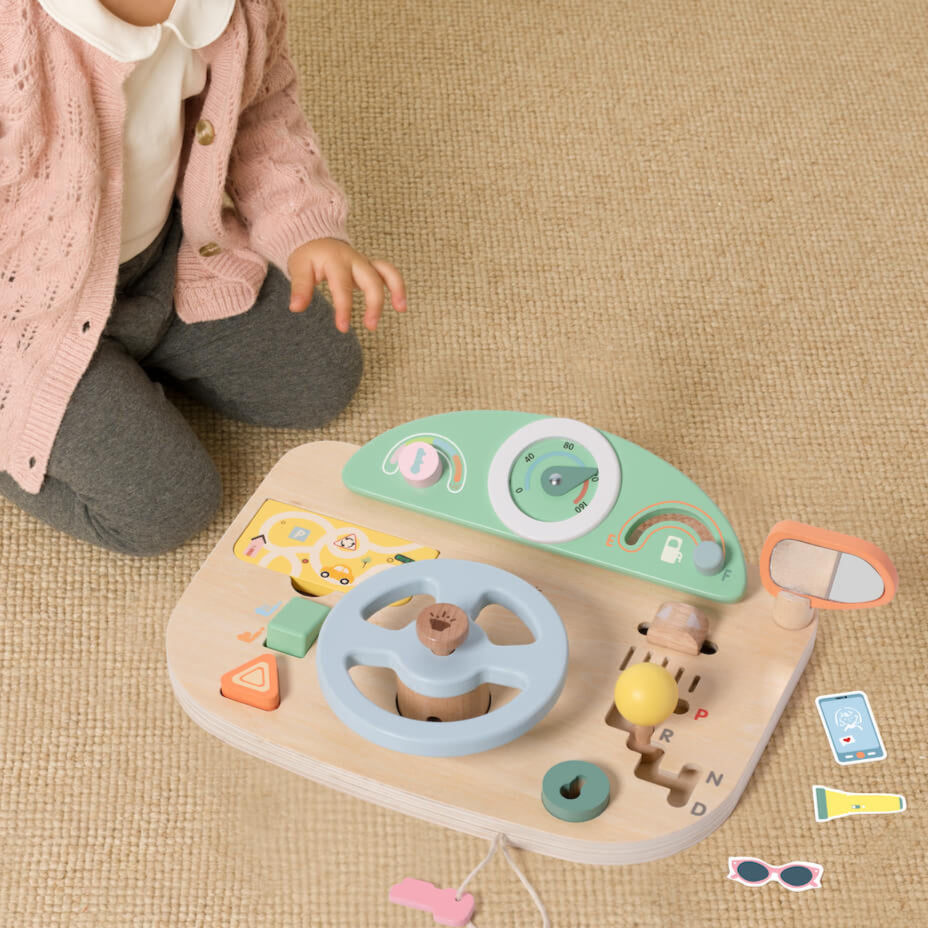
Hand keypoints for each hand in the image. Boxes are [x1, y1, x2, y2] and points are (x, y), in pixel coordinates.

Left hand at [287, 238, 406, 331]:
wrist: (315, 238)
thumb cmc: (307, 256)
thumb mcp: (298, 268)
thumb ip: (300, 288)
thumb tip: (296, 308)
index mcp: (336, 261)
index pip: (343, 287)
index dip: (344, 308)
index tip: (343, 328)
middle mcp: (355, 260)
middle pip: (371, 280)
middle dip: (374, 303)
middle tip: (370, 326)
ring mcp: (365, 263)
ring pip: (386, 272)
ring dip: (396, 289)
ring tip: (401, 309)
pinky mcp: (370, 267)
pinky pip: (389, 273)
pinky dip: (397, 286)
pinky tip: (400, 305)